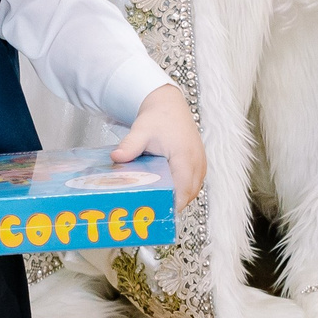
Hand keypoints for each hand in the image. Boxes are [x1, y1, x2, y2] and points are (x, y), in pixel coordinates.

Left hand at [112, 84, 204, 207]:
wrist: (168, 105)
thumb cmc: (158, 118)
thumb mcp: (141, 131)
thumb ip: (130, 146)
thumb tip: (116, 157)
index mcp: (184, 157)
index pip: (183, 190)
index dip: (173, 205)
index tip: (159, 213)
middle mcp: (196, 161)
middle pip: (189, 194)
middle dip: (174, 204)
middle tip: (154, 212)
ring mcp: (200, 162)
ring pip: (193, 190)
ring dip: (179, 197)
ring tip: (160, 203)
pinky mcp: (198, 162)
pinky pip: (194, 183)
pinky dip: (183, 189)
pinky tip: (168, 190)